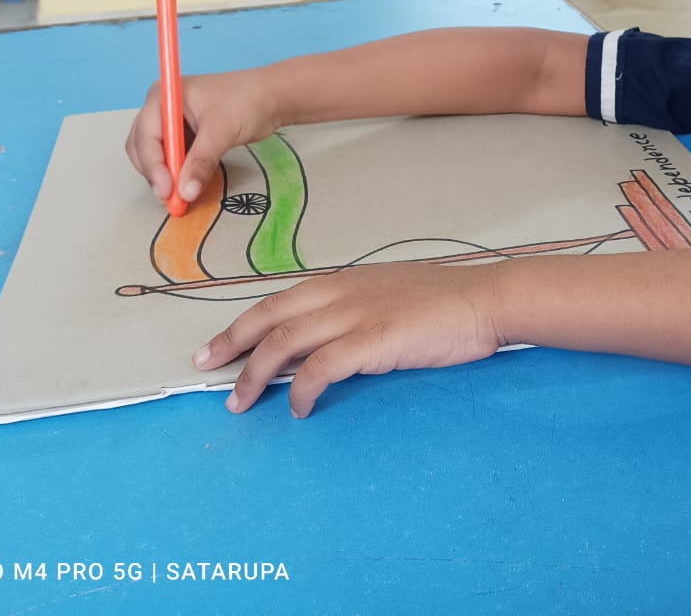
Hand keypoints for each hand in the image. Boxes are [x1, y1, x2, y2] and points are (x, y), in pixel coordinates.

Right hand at [124, 67, 283, 204]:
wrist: (273, 97)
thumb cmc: (247, 102)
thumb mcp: (221, 131)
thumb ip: (201, 162)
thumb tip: (185, 192)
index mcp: (163, 96)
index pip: (146, 135)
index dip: (153, 165)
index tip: (166, 190)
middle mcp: (162, 107)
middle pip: (143, 147)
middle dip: (155, 172)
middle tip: (171, 198)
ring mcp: (173, 122)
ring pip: (156, 156)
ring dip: (165, 175)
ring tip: (179, 196)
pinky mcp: (186, 135)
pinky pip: (173, 158)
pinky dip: (177, 173)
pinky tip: (188, 185)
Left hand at [192, 262, 503, 417]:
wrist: (485, 300)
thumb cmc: (446, 301)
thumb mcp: (391, 295)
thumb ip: (358, 310)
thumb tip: (330, 340)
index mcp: (345, 281)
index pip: (280, 301)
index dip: (244, 324)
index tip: (218, 346)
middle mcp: (341, 293)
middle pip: (270, 318)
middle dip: (231, 345)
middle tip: (206, 368)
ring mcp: (355, 315)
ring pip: (285, 343)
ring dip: (256, 375)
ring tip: (240, 402)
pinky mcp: (373, 340)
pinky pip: (321, 368)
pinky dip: (302, 390)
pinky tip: (300, 409)